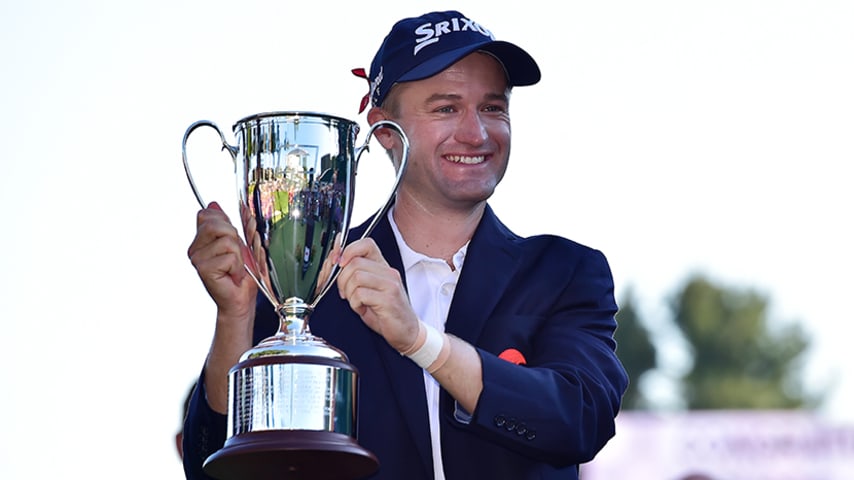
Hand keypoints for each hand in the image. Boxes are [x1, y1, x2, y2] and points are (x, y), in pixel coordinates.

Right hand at [187, 202, 257, 322]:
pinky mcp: (203, 269)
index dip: (226, 224)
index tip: (232, 241)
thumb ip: (227, 224)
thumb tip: (212, 204)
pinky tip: (233, 276)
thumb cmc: (241, 274)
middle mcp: (195, 248)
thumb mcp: (238, 243)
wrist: (241, 299)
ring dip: (238, 255)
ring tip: (235, 268)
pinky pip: (229, 256)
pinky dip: (238, 266)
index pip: (208, 214)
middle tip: (235, 257)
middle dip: (234, 239)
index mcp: (201, 239)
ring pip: (226, 240)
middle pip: (217, 224)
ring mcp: (197, 258)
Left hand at [336, 238, 418, 351]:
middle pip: (355, 262)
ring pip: (356, 276)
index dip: (348, 250)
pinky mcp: (388, 300)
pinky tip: (362, 309)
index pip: (366, 244)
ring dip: (349, 292)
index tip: (339, 263)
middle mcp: (388, 272)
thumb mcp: (369, 288)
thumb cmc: (385, 311)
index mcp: (383, 267)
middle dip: (342, 279)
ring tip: (355, 302)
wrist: (406, 331)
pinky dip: (355, 304)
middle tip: (345, 292)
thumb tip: (334, 262)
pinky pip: (361, 294)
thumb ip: (355, 274)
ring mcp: (390, 285)